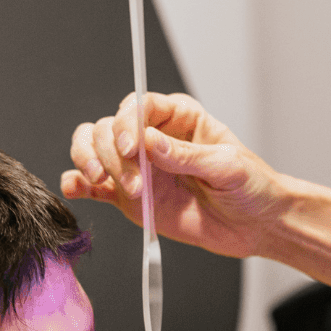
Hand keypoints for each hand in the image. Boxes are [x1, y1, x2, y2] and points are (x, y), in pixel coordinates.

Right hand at [64, 92, 289, 258]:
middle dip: (112, 153)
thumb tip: (150, 142)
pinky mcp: (127, 196)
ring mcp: (137, 167)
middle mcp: (151, 137)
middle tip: (134, 184)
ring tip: (106, 185)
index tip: (132, 148)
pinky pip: (92, 186)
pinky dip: (78, 184)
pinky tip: (75, 188)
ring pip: (93, 149)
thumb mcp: (227, 166)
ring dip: (92, 164)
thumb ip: (187, 156)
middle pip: (108, 127)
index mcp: (179, 117)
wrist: (255, 224)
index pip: (139, 106)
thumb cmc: (250, 186)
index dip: (127, 123)